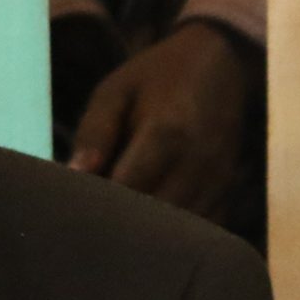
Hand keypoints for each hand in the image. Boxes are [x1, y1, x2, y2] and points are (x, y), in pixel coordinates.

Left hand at [66, 19, 258, 220]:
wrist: (221, 61)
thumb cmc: (156, 76)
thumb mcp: (115, 91)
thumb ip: (95, 132)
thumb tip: (73, 175)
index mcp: (167, 134)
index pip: (128, 189)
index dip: (99, 207)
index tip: (72, 215)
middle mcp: (198, 163)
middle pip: (156, 218)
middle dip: (120, 228)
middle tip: (87, 232)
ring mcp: (218, 180)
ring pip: (181, 231)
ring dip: (147, 237)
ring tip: (112, 236)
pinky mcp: (227, 190)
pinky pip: (202, 229)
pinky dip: (174, 238)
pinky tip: (146, 234)